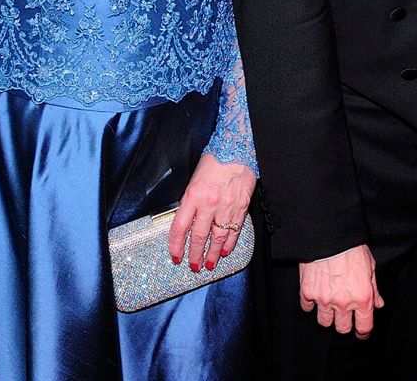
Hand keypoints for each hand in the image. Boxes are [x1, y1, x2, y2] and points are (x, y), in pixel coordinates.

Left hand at [167, 154, 254, 271]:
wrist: (236, 150)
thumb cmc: (214, 161)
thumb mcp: (194, 180)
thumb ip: (191, 202)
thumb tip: (187, 222)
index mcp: (193, 196)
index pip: (180, 228)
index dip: (176, 245)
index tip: (176, 256)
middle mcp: (209, 204)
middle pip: (199, 237)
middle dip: (195, 255)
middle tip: (193, 266)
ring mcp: (226, 207)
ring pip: (218, 237)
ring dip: (213, 254)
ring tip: (209, 264)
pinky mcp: (241, 207)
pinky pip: (234, 230)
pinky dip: (230, 243)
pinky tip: (225, 251)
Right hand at [298, 244, 382, 337]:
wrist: (330, 235)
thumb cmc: (352, 248)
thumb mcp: (370, 267)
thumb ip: (374, 289)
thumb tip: (378, 303)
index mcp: (362, 297)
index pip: (364, 326)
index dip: (363, 331)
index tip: (361, 331)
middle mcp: (343, 302)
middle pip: (342, 328)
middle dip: (344, 324)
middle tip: (344, 315)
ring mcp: (324, 299)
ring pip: (324, 322)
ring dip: (327, 316)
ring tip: (329, 305)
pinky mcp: (308, 292)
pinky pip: (307, 308)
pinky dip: (310, 304)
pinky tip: (315, 295)